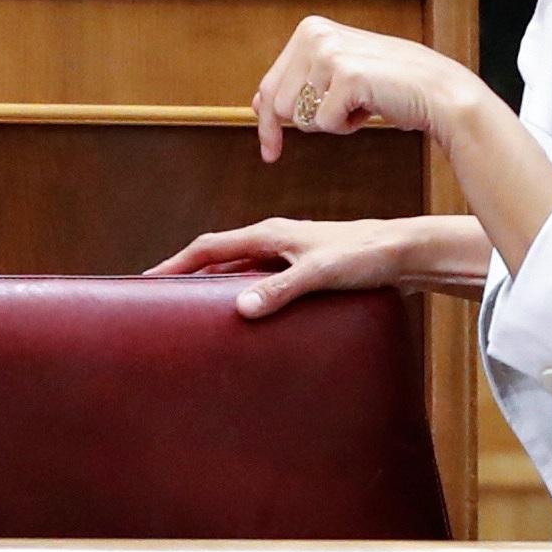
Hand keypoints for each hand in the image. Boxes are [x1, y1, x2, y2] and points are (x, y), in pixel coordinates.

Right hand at [148, 215, 425, 317]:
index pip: (209, 246)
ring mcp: (288, 254)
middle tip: (161, 302)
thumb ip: (280, 290)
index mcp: (270, 234)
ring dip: (215, 287)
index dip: (177, 262)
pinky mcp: (303, 269)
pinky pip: (260, 281)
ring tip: (194, 314)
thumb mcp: (319, 273)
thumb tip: (240, 308)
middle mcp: (274, 240)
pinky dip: (243, 295)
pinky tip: (245, 317)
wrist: (404, 253)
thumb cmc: (365, 256)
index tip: (148, 279)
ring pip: (239, 270)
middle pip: (218, 257)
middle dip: (188, 276)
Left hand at [251, 16, 484, 161]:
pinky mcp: (347, 75)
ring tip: (360, 104)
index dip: (268, 125)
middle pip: (279, 106)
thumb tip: (257, 102)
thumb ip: (298, 84)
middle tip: (345, 113)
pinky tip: (371, 107)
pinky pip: (324, 124)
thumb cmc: (388, 87)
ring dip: (331, 122)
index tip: (271, 152)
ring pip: (300, 117)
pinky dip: (347, 126)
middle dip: (307, 123)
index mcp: (309, 29)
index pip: (268, 87)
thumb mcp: (336, 77)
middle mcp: (314, 34)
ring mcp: (329, 52)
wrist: (438, 92)